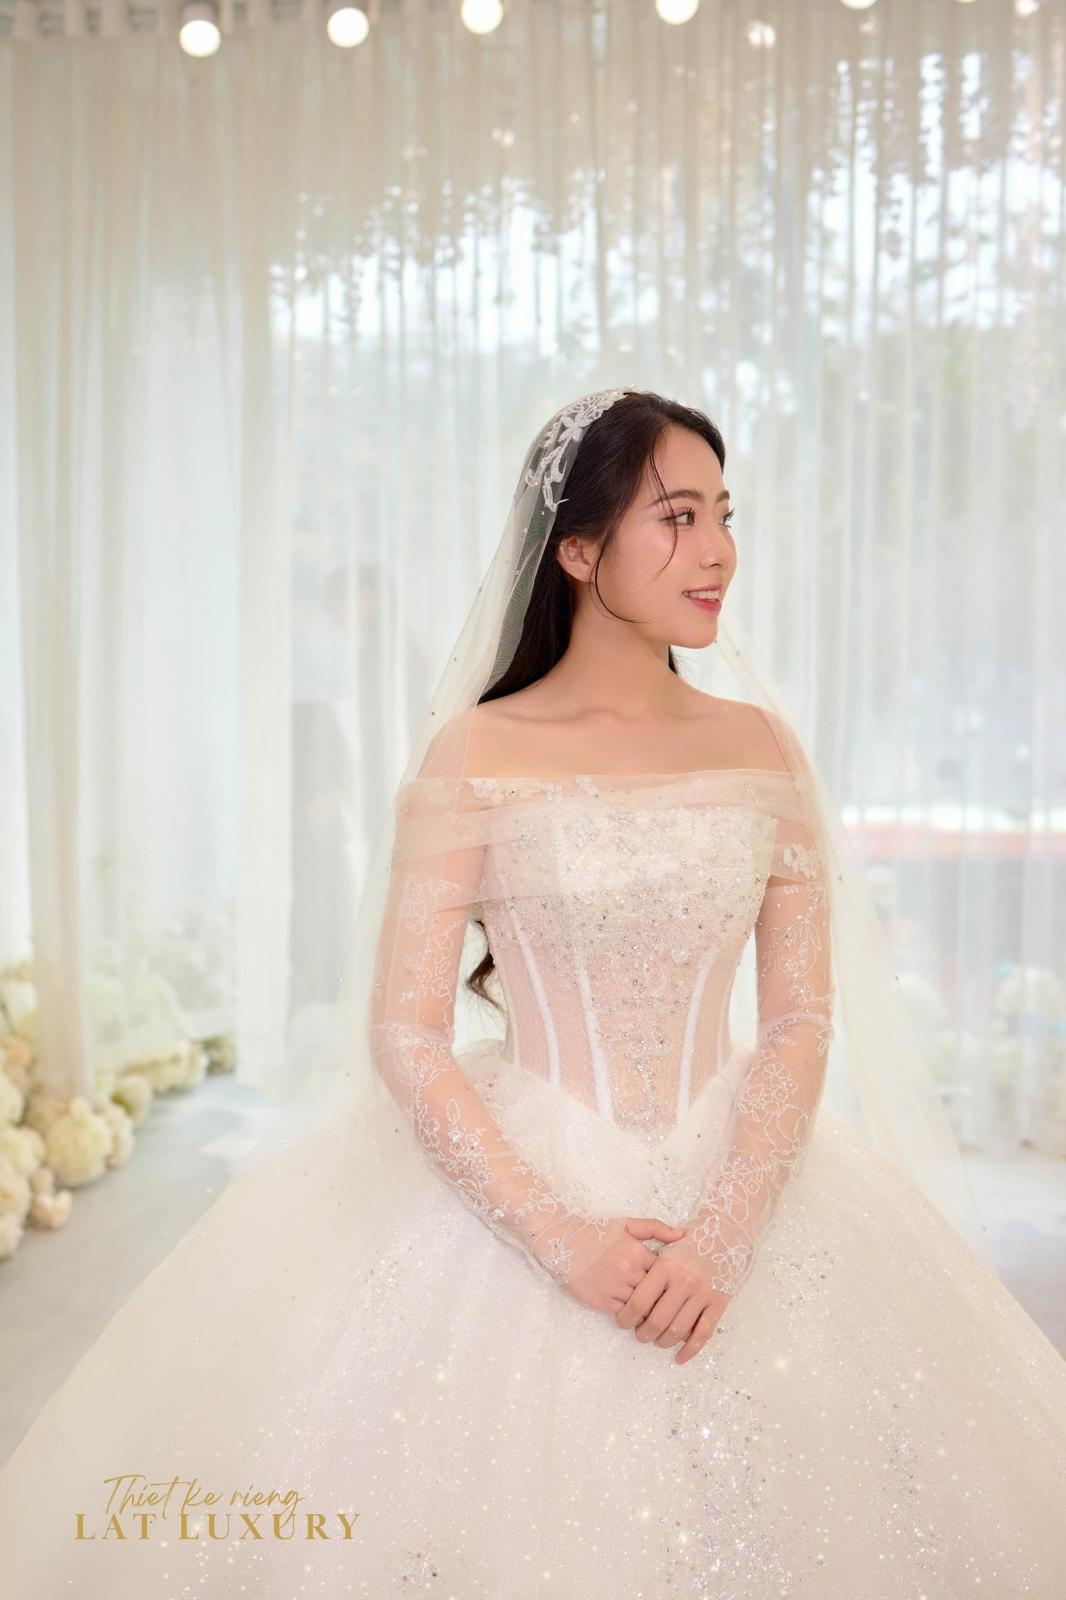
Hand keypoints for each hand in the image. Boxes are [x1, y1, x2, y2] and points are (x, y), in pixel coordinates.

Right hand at [558, 1216, 686, 1314]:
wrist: (562, 1240)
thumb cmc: (597, 1232)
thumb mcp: (627, 1225)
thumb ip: (656, 1229)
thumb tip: (683, 1236)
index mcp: (638, 1253)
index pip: (667, 1275)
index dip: (671, 1282)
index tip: (675, 1285)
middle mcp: (629, 1272)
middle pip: (658, 1295)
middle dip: (664, 1300)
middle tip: (670, 1306)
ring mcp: (615, 1288)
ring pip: (643, 1309)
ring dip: (649, 1311)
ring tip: (655, 1312)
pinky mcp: (602, 1302)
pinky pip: (625, 1315)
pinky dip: (632, 1316)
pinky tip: (635, 1313)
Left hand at [614, 1232, 732, 1364]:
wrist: (726, 1232)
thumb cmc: (690, 1240)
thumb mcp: (663, 1242)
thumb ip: (644, 1262)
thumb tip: (628, 1283)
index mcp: (665, 1266)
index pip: (639, 1301)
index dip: (626, 1317)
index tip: (623, 1322)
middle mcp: (683, 1281)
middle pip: (657, 1320)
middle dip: (644, 1334)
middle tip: (640, 1334)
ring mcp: (702, 1294)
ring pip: (678, 1330)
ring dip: (663, 1342)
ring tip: (657, 1340)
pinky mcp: (719, 1303)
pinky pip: (703, 1333)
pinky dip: (690, 1350)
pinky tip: (679, 1358)